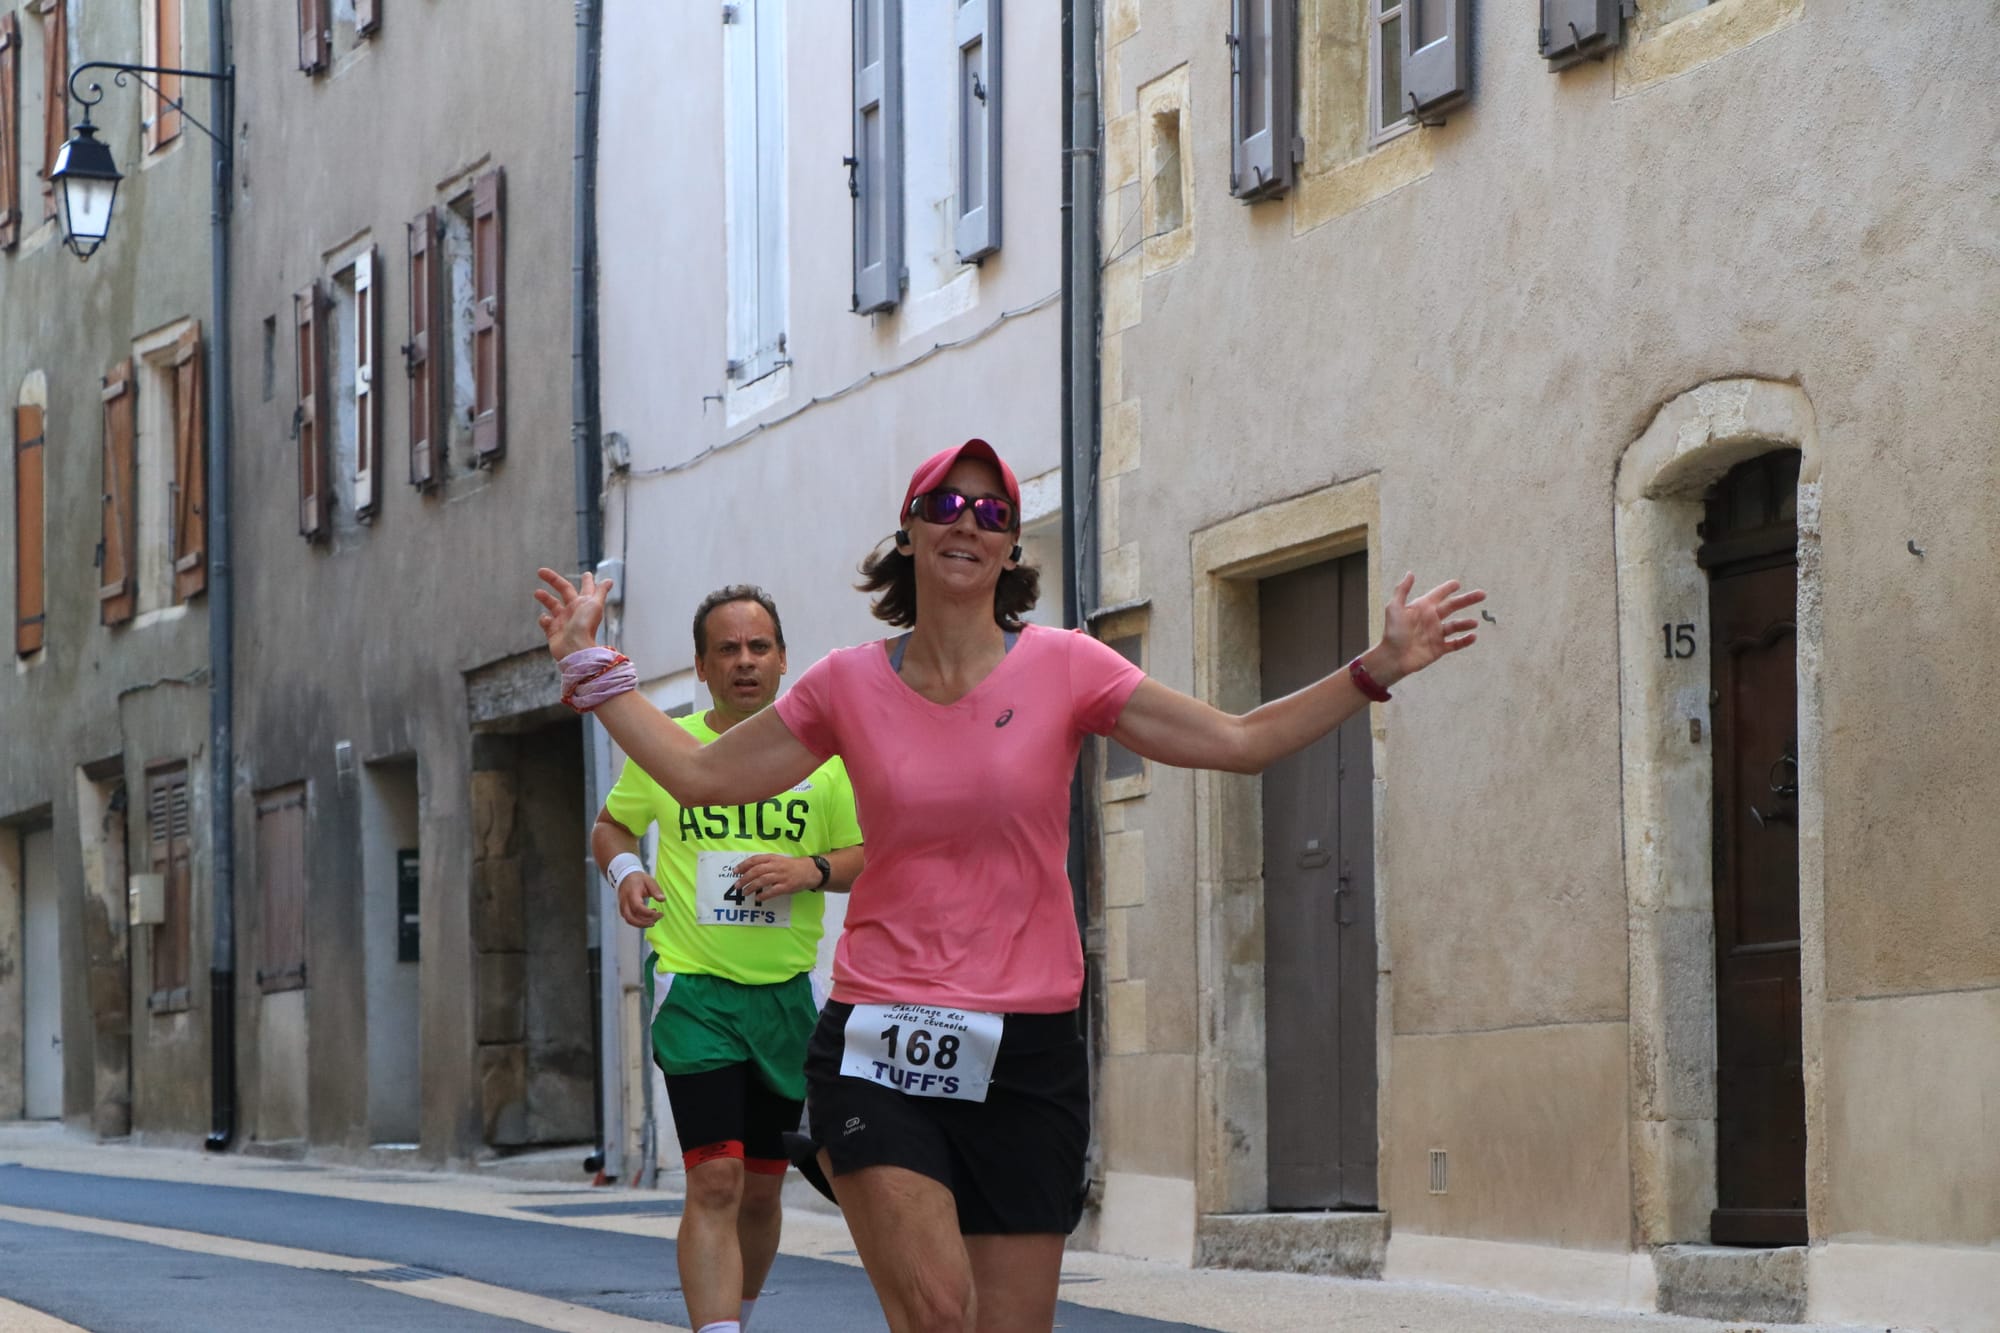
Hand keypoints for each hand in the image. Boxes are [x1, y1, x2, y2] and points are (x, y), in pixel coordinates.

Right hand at [534, 567, 611, 659]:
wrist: (574, 648)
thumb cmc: (586, 626)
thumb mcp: (595, 605)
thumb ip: (600, 592)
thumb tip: (609, 580)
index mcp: (584, 603)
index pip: (586, 588)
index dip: (587, 581)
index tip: (587, 573)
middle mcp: (574, 611)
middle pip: (563, 591)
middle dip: (553, 580)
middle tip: (540, 571)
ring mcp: (563, 621)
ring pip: (552, 605)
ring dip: (545, 598)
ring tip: (537, 593)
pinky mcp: (554, 631)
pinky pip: (546, 622)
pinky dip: (544, 619)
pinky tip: (546, 619)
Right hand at [616, 870, 663, 928]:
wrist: (625, 877)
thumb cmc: (638, 879)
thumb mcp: (649, 880)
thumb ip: (655, 890)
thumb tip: (663, 899)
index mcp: (631, 894)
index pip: (638, 907)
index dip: (648, 913)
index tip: (659, 913)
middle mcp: (625, 902)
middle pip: (631, 918)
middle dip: (644, 922)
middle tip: (656, 919)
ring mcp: (622, 906)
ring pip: (629, 920)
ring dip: (641, 924)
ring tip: (653, 921)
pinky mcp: (623, 909)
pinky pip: (629, 919)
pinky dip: (638, 922)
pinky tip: (647, 919)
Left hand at [731, 853, 821, 903]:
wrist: (809, 871)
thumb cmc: (791, 866)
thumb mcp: (778, 860)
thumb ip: (765, 863)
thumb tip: (747, 869)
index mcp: (773, 858)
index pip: (755, 860)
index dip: (744, 865)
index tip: (735, 871)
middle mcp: (776, 866)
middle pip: (757, 871)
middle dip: (745, 878)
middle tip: (737, 885)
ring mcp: (782, 876)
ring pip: (763, 881)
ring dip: (751, 887)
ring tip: (745, 892)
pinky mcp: (787, 886)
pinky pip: (773, 891)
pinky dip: (764, 895)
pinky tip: (758, 898)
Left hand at [1370, 571, 1484, 684]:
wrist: (1392, 657)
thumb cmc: (1392, 632)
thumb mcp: (1394, 608)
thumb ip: (1402, 590)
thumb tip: (1410, 573)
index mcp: (1422, 608)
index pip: (1438, 595)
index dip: (1447, 588)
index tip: (1457, 583)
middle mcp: (1431, 619)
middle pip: (1452, 606)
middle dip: (1467, 600)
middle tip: (1482, 594)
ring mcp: (1436, 634)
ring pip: (1456, 625)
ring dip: (1466, 623)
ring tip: (1474, 622)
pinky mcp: (1439, 648)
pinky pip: (1455, 644)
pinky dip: (1465, 641)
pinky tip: (1473, 636)